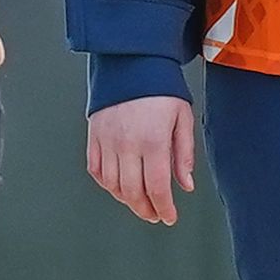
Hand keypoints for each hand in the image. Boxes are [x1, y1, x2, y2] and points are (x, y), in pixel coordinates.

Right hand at [87, 96, 195, 225]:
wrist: (132, 62)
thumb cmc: (161, 87)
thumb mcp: (183, 118)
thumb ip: (184, 154)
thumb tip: (186, 185)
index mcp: (153, 141)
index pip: (157, 188)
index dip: (164, 208)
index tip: (169, 217)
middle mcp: (127, 145)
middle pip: (133, 192)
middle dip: (146, 209)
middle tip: (155, 215)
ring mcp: (107, 141)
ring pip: (113, 185)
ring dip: (127, 200)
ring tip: (140, 203)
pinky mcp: (94, 135)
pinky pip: (96, 170)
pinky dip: (107, 184)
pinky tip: (118, 186)